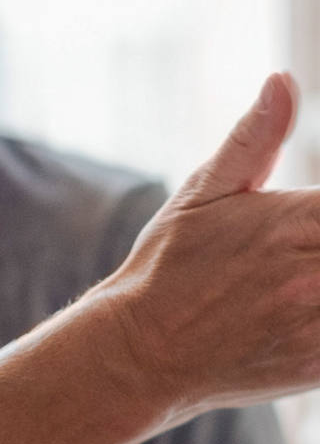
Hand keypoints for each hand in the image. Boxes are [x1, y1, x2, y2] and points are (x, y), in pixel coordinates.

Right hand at [118, 71, 319, 424]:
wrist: (141, 353)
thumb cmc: (170, 264)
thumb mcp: (205, 190)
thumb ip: (255, 135)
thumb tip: (283, 79)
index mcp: (294, 221)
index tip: (317, 217)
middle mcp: (312, 274)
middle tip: (314, 242)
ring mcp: (317, 323)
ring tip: (309, 268)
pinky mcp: (317, 365)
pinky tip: (308, 304)